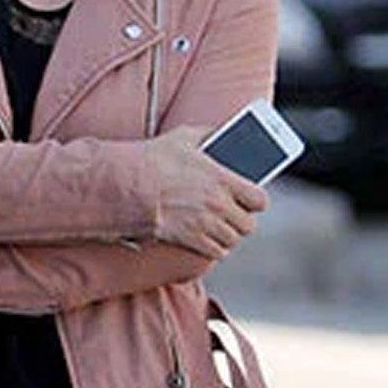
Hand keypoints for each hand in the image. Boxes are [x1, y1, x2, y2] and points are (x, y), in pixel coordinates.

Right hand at [145, 125, 267, 258]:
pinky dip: (214, 248)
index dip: (257, 201)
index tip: (251, 199)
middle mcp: (220, 206)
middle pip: (248, 225)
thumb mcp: (185, 138)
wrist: (127, 187)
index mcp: (224, 180)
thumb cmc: (154, 160)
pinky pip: (216, 253)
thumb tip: (221, 133)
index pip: (260, 200)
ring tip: (220, 227)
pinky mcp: (191, 242)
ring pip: (233, 241)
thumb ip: (209, 135)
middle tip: (233, 214)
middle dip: (242, 219)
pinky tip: (208, 239)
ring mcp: (206, 226)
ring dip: (228, 235)